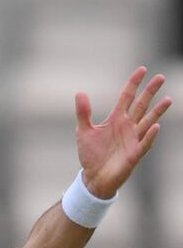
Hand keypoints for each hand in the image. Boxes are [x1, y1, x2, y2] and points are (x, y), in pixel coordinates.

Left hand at [75, 66, 172, 198]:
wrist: (94, 177)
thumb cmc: (91, 154)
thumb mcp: (84, 131)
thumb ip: (83, 113)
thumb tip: (80, 92)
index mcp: (116, 119)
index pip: (127, 97)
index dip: (134, 84)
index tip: (142, 70)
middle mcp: (128, 126)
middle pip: (141, 105)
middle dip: (150, 92)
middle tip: (160, 77)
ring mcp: (133, 139)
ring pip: (148, 122)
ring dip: (157, 111)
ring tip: (168, 99)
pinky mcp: (134, 154)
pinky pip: (144, 143)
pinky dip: (150, 135)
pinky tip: (156, 126)